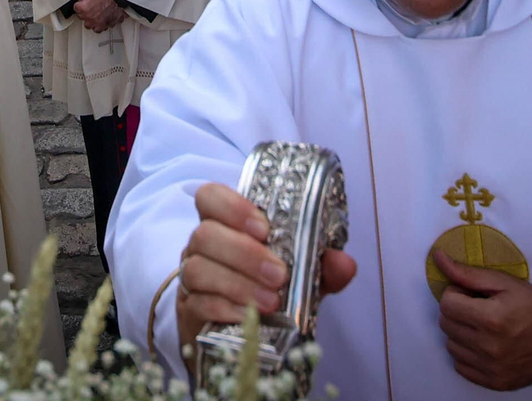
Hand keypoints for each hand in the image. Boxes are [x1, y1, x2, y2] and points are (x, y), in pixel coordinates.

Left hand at [66, 0, 123, 31]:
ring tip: (96, 13)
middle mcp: (88, 17)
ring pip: (88, 24)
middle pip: (81, 17)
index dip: (80, 3)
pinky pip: (97, 29)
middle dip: (85, 11)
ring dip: (90, 19)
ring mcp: (96, 23)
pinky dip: (98, 25)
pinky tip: (100, 19)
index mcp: (83, 8)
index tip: (85, 1)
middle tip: (92, 5)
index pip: (76, 8)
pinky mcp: (103, 26)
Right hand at [176, 183, 357, 350]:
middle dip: (244, 253)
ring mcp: (191, 278)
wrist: (243, 334)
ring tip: (271, 302)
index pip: (211, 197)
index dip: (232, 206)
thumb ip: (322, 267)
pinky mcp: (188, 310)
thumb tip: (343, 263)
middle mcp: (201, 246)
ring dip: (238, 284)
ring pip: (198, 269)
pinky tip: (251, 317)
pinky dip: (227, 309)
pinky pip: (198, 303)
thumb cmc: (269, 290)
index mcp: (225, 224)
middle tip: (278, 275)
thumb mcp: (301, 276)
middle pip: (204, 234)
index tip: (264, 229)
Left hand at [432, 250, 531, 390]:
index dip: (456, 294)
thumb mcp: (504, 283)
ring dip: (460, 334)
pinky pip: (461, 366)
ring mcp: (493, 368)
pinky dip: (467, 354)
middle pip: (446, 325)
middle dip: (457, 312)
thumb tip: (437, 257)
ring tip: (482, 326)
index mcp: (492, 319)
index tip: (471, 294)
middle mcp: (490, 347)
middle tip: (478, 308)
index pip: (446, 304)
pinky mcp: (495, 382)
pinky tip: (484, 344)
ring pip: (451, 346)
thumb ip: (467, 273)